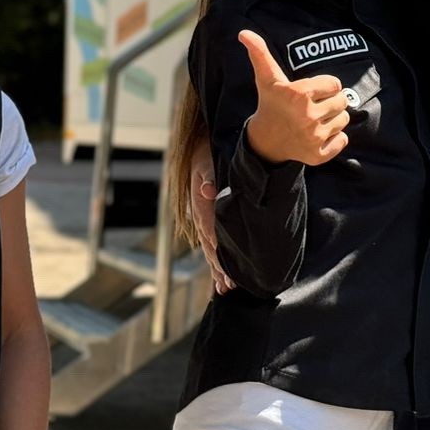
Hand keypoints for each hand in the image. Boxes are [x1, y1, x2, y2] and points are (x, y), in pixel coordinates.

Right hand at [187, 148, 232, 295]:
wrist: (204, 141)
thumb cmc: (211, 149)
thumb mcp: (208, 156)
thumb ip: (209, 173)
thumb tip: (208, 189)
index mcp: (201, 200)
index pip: (210, 232)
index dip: (219, 253)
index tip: (228, 272)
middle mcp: (200, 211)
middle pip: (209, 244)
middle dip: (219, 267)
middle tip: (229, 288)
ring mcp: (203, 214)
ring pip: (210, 246)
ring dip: (216, 266)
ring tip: (224, 288)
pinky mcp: (208, 214)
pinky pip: (212, 239)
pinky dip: (216, 256)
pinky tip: (220, 273)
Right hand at [238, 30, 350, 166]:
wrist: (265, 140)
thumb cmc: (271, 103)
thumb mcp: (267, 78)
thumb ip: (260, 53)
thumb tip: (244, 32)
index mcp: (299, 94)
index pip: (335, 84)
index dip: (324, 87)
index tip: (309, 93)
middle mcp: (308, 116)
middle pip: (342, 102)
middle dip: (329, 102)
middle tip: (311, 108)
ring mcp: (313, 138)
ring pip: (343, 120)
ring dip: (332, 120)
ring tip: (313, 121)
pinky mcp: (318, 155)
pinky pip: (343, 141)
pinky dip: (334, 139)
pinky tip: (317, 136)